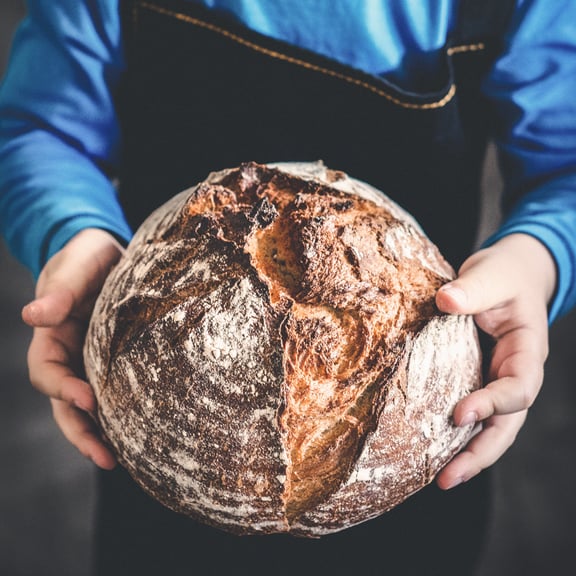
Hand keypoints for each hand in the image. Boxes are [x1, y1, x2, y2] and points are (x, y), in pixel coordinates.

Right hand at [22, 228, 124, 469]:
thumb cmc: (87, 258)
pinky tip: (139, 433)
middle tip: (105, 457)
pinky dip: (120, 414)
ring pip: (87, 406)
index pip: (48, 371)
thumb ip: (60, 290)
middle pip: (65, 403)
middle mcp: (69, 355)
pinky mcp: (114, 362)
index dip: (62, 389)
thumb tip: (32, 316)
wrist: (107, 255)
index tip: (87, 400)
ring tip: (118, 460)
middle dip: (81, 432)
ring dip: (99, 434)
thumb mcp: (76, 267)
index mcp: (52, 335)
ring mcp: (90, 361)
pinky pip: (113, 392)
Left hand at [434, 233, 555, 488]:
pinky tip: (432, 454)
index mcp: (527, 351)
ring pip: (491, 428)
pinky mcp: (476, 381)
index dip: (493, 404)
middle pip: (507, 424)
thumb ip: (473, 288)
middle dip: (481, 452)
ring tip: (441, 480)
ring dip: (468, 454)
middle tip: (448, 478)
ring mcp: (496, 381)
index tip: (459, 413)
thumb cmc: (503, 275)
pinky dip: (455, 436)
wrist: (507, 276)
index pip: (519, 387)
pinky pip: (471, 414)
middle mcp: (515, 373)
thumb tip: (444, 300)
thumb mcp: (492, 274)